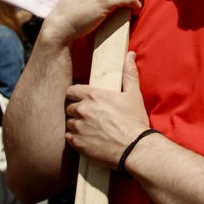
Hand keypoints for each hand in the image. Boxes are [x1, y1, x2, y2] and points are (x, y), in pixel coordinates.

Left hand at [64, 51, 149, 167]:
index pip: (71, 91)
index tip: (81, 99)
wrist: (135, 147)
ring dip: (75, 123)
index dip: (75, 95)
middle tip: (87, 115)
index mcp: (93, 95)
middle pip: (69, 107)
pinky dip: (75, 137)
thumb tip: (130, 55)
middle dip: (76, 110)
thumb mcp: (134, 94)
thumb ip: (129, 73)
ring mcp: (79, 127)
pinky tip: (86, 138)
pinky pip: (68, 137)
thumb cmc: (134, 120)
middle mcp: (82, 110)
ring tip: (87, 127)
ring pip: (68, 122)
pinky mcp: (78, 143)